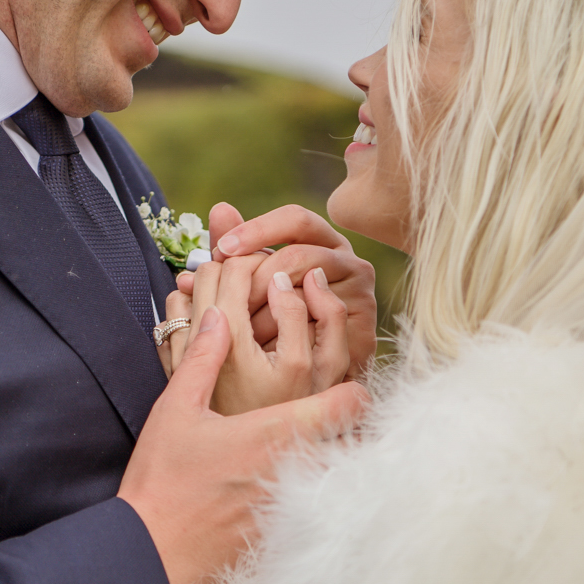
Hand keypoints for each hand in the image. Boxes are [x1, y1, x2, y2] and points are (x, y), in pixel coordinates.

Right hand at [121, 306, 367, 583]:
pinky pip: (321, 508)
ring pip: (343, 477)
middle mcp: (297, 467)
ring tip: (314, 452)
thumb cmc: (161, 478)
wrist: (150, 551)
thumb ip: (203, 357)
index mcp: (278, 430)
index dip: (352, 392)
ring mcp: (294, 504)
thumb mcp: (176, 407)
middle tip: (330, 418)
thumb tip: (218, 315)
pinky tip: (288, 487)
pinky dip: (318, 494)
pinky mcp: (285, 532)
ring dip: (337, 462)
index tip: (337, 388)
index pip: (350, 405)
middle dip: (352, 430)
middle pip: (358, 443)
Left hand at [178, 203, 376, 375]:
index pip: (294, 219)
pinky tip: (265, 346)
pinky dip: (291, 332)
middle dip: (256, 276)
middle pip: (298, 254)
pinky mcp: (364, 316)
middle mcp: (344, 256)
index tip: (221, 250)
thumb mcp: (252, 281)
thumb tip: (219, 208)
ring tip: (240, 328)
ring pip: (307, 289)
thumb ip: (237, 250)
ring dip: (269, 309)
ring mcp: (359, 285)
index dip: (258, 229)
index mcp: (320, 239)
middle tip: (224, 299)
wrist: (310, 375)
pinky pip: (322, 320)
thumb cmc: (278, 322)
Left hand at [187, 256, 349, 414]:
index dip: (259, 258)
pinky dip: (189, 316)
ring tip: (239, 305)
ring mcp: (179, 357)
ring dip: (209, 290)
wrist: (225, 479)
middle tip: (261, 284)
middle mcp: (197, 340)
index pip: (235, 266)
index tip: (277, 271)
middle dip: (234, 268)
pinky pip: (171, 326)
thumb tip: (286, 280)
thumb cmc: (282, 420)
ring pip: (184, 295)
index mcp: (230, 333)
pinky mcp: (172, 374)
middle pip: (207, 273)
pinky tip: (216, 330)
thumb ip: (302, 317)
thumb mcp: (308, 369)